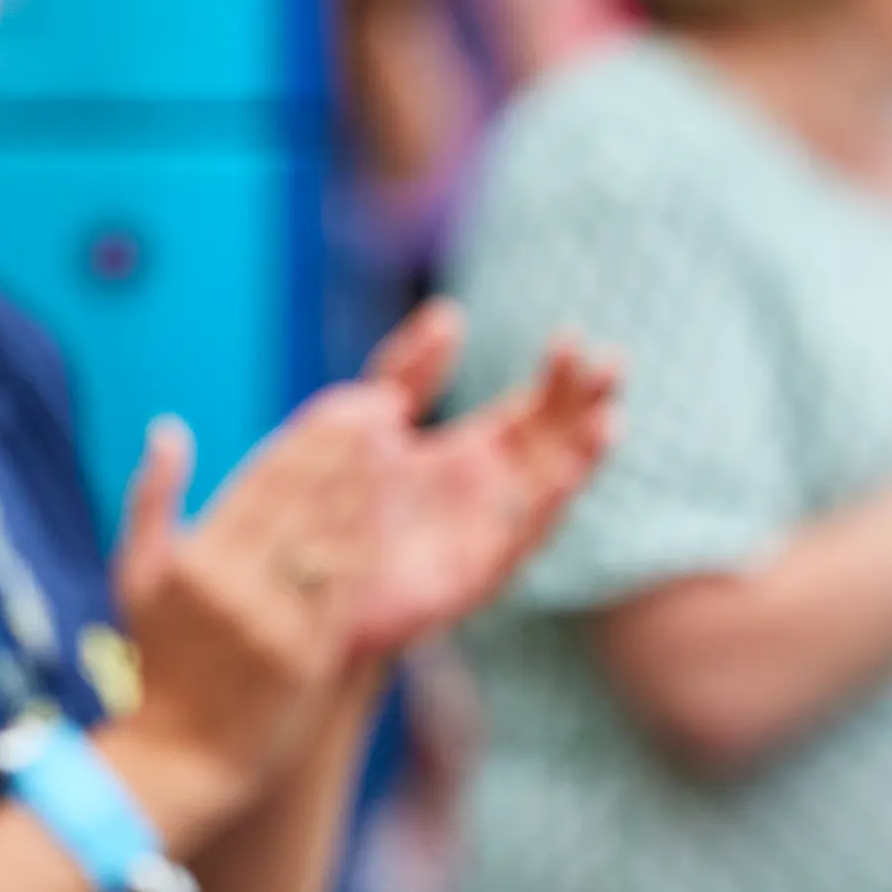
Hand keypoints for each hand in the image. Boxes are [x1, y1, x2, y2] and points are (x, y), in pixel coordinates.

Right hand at [108, 393, 385, 810]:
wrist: (182, 758)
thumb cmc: (159, 663)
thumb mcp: (136, 579)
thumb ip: (151, 499)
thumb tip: (170, 429)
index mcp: (192, 565)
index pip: (262, 482)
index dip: (311, 439)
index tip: (347, 404)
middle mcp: (234, 591)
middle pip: (303, 501)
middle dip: (349, 449)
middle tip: (386, 407)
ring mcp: (275, 627)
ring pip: (332, 538)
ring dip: (368, 486)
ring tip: (395, 443)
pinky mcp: (310, 658)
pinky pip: (346, 588)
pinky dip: (368, 543)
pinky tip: (386, 510)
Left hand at [342, 301, 620, 658]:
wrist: (280, 575)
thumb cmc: (314, 496)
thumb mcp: (362, 415)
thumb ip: (411, 372)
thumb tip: (452, 316)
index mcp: (459, 458)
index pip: (530, 415)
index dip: (557, 380)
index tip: (570, 338)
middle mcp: (481, 496)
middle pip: (554, 446)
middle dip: (584, 406)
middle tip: (611, 362)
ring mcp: (481, 533)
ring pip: (549, 489)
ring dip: (580, 453)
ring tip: (607, 414)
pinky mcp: (469, 572)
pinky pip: (516, 536)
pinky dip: (545, 504)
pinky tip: (567, 469)